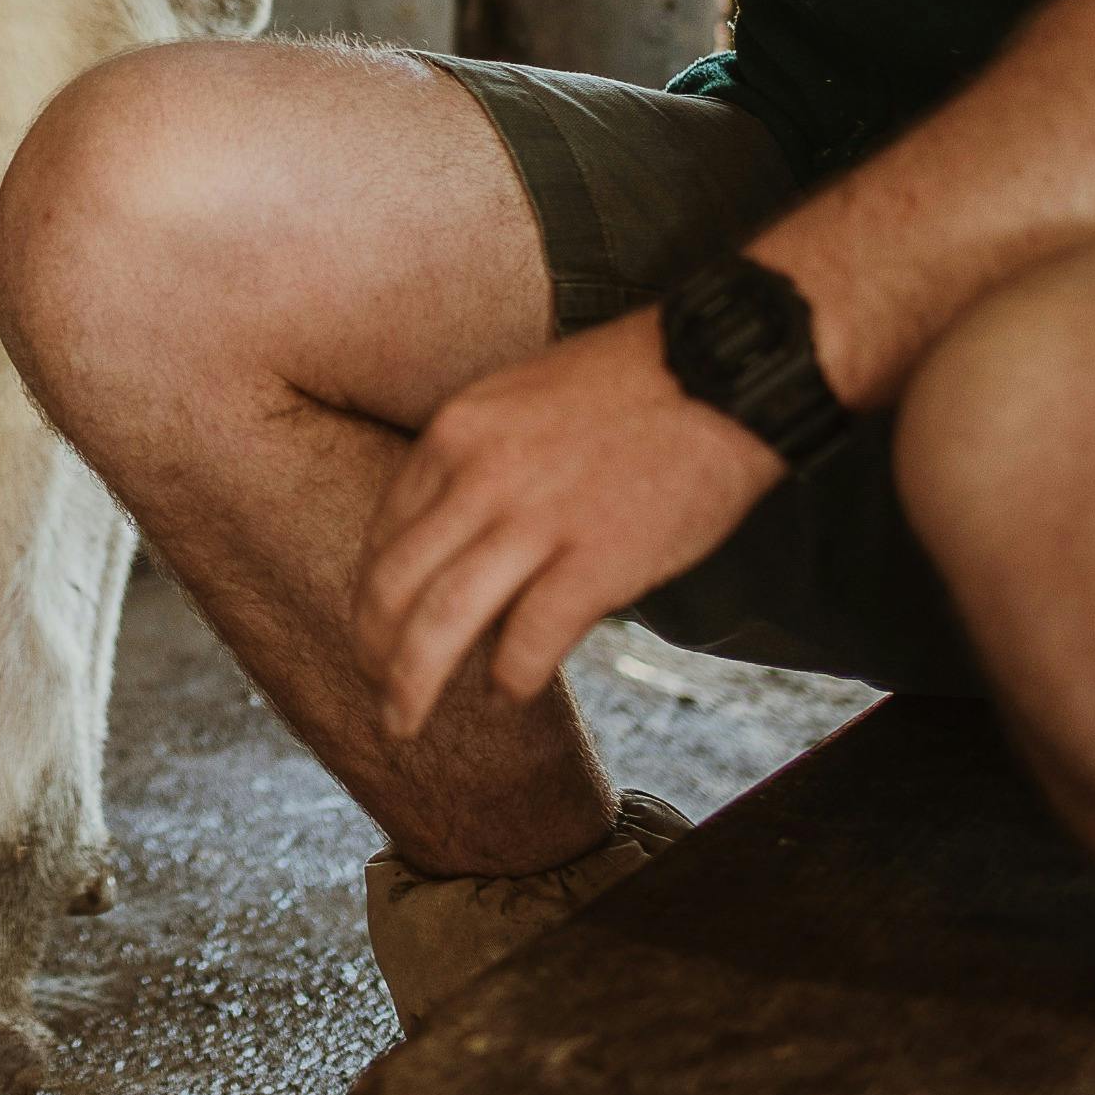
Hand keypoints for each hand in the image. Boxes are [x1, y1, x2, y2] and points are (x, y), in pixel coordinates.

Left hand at [351, 310, 787, 739]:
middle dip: (372, 650)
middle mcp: (479, 476)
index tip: (374, 628)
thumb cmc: (635, 383)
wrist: (724, 372)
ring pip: (438, 624)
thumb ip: (480, 457)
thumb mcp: (522, 398)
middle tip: (375, 690)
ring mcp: (536, 521)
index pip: (383, 533)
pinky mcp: (595, 563)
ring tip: (405, 722)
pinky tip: (508, 694)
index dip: (370, 594)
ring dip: (411, 684)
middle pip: (392, 586)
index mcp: (456, 432)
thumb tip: (459, 530)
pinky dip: (508, 680)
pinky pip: (527, 642)